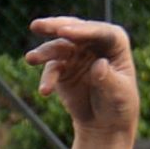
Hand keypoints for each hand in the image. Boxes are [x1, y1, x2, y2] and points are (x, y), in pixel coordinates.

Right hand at [25, 18, 136, 134]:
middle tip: (36, 26)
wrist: (104, 122)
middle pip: (75, 29)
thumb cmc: (119, 104)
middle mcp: (94, 43)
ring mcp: (76, 53)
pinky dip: (47, 79)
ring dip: (43, 52)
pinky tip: (45, 91)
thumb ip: (108, 79)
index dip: (83, 31)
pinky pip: (52, 69)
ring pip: (58, 47)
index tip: (63, 32)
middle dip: (55, 26)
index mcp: (115, 43)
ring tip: (30, 58)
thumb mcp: (119, 94)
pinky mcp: (62, 67)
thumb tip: (99, 65)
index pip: (100, 32)